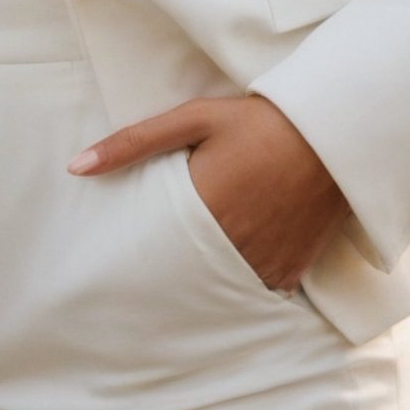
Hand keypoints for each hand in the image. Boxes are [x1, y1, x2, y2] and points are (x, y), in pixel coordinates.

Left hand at [67, 91, 351, 291]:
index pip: (153, 249)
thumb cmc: (259, 121)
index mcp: (203, 207)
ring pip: (217, 287)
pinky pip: (255, 291)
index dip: (137, 254)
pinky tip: (233, 265)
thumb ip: (134, 142)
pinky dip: (241, 282)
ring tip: (192, 267)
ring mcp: (263, 263)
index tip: (120, 260)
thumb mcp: (195, 118)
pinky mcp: (289, 272)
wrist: (333, 132)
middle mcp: (231, 243)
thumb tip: (76, 166)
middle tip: (150, 271)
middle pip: (183, 272)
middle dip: (167, 271)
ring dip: (204, 278)